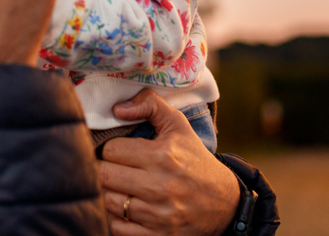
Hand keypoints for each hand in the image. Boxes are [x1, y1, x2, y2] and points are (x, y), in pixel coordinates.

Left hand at [98, 90, 238, 235]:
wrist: (225, 204)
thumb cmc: (196, 161)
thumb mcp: (179, 126)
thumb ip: (151, 105)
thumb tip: (118, 108)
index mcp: (162, 156)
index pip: (111, 150)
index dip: (109, 148)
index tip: (116, 151)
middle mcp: (159, 187)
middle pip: (105, 175)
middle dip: (103, 169)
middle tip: (109, 167)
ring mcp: (157, 215)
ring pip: (108, 201)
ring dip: (107, 192)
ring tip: (115, 186)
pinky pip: (117, 228)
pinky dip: (114, 218)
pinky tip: (121, 208)